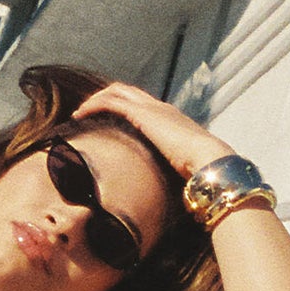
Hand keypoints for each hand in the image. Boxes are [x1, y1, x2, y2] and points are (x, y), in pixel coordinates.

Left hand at [72, 81, 233, 180]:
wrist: (212, 164)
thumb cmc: (201, 175)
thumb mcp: (181, 172)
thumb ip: (170, 175)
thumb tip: (165, 199)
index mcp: (171, 120)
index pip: (142, 104)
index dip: (121, 107)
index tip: (103, 120)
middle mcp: (162, 109)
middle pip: (127, 91)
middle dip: (104, 98)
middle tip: (85, 112)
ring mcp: (154, 109)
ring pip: (117, 91)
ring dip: (94, 99)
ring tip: (78, 113)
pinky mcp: (145, 115)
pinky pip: (113, 102)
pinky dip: (94, 105)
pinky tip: (80, 115)